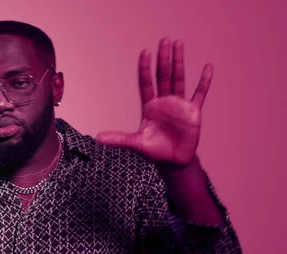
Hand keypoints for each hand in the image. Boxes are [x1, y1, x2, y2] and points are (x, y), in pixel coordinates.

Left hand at [96, 38, 212, 167]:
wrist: (173, 162)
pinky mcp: (193, 111)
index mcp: (150, 106)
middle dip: (163, 59)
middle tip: (164, 40)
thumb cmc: (154, 151)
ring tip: (178, 44)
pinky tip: (207, 67)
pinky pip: (200, 93)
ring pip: (179, 78)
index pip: (146, 83)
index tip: (145, 52)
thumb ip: (118, 139)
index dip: (145, 68)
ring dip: (179, 62)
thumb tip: (97, 138)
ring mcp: (179, 105)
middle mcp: (164, 102)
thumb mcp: (135, 143)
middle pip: (163, 76)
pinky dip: (204, 81)